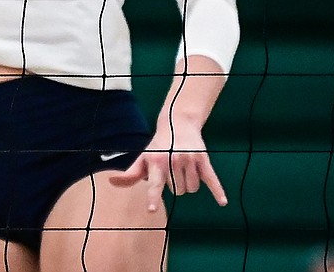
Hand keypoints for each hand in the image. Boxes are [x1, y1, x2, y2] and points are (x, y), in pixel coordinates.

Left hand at [109, 124, 226, 212]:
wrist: (177, 123)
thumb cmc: (159, 146)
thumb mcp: (144, 158)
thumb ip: (131, 174)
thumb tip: (111, 181)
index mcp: (156, 162)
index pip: (154, 184)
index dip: (152, 197)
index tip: (150, 209)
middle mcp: (172, 161)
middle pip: (178, 192)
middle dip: (176, 185)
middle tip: (173, 168)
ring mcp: (188, 160)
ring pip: (192, 189)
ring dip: (189, 184)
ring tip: (183, 167)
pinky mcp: (203, 160)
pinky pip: (211, 180)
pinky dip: (217, 191)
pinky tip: (222, 202)